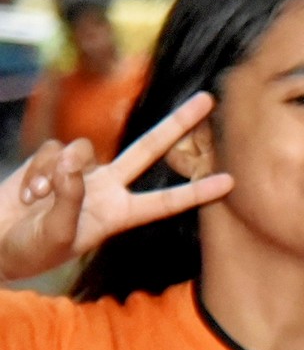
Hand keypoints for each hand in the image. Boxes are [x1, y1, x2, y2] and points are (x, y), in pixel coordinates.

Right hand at [0, 93, 232, 282]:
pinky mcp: (52, 161)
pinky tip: (27, 194)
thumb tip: (74, 166)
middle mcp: (107, 189)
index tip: (230, 182)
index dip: (196, 192)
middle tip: (208, 100)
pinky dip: (37, 171)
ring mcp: (81, 173)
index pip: (165, 202)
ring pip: (83, 149)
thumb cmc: (31, 249)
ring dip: (58, 171)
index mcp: (119, 215)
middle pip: (148, 149)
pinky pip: (52, 151)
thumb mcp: (58, 234)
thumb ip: (70, 200)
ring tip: (38, 199)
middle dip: (177, 123)